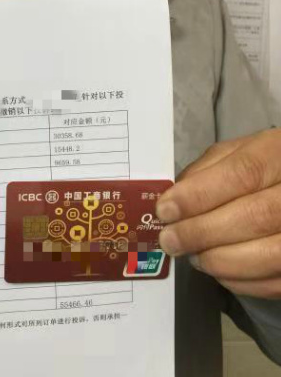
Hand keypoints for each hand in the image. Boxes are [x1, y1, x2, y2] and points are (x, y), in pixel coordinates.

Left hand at [157, 128, 280, 298]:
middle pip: (256, 216)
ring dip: (219, 260)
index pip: (243, 173)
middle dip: (202, 232)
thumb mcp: (237, 153)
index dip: (199, 195)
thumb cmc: (264, 168)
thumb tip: (173, 200)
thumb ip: (206, 171)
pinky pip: (275, 281)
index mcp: (280, 153)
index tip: (166, 210)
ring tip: (193, 254)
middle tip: (170, 240)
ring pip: (270, 254)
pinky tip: (219, 268)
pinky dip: (240, 280)